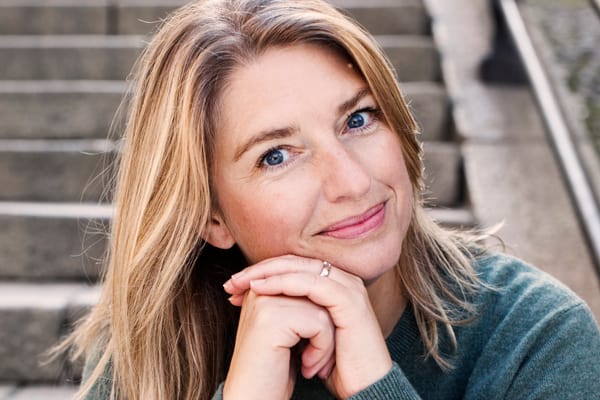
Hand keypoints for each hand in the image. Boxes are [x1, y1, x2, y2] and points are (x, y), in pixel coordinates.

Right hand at [222, 287, 334, 399]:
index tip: (309, 347)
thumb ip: (301, 302)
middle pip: (317, 293)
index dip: (319, 316)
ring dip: (326, 341)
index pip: (310, 284)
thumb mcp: (289, 330)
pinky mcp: (273, 319)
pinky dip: (322, 349)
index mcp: (262, 286)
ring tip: (312, 364)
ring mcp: (265, 302)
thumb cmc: (273, 371)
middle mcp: (260, 289)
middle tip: (316, 358)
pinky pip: (320, 323)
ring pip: (322, 308)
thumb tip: (329, 282)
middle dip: (324, 327)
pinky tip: (307, 367)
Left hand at [224, 255, 392, 398]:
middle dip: (261, 269)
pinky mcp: (350, 302)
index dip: (264, 272)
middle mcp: (344, 281)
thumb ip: (293, 312)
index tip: (235, 285)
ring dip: (268, 273)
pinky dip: (285, 283)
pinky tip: (262, 289)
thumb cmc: (337, 366)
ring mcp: (349, 289)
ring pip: (301, 268)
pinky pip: (312, 284)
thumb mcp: (308, 334)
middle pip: (296, 262)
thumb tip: (258, 300)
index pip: (294, 267)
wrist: (364, 390)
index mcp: (335, 285)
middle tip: (233, 281)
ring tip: (242, 283)